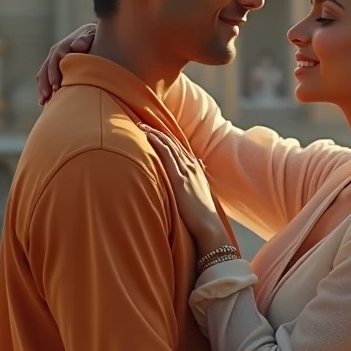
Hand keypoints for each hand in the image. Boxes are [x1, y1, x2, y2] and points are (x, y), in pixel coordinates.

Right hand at [36, 24, 96, 104]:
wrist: (91, 35)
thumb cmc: (93, 37)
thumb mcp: (90, 35)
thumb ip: (84, 39)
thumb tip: (76, 46)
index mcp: (62, 47)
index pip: (55, 61)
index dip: (54, 74)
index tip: (56, 86)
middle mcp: (54, 54)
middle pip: (46, 70)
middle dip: (45, 84)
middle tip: (48, 97)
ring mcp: (53, 61)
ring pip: (43, 75)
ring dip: (42, 88)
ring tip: (43, 102)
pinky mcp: (54, 68)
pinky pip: (45, 79)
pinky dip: (43, 89)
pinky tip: (44, 102)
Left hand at [142, 127, 227, 253]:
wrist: (209, 227)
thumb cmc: (203, 216)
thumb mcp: (201, 194)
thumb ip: (197, 181)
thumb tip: (198, 170)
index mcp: (197, 169)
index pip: (180, 149)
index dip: (167, 138)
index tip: (155, 131)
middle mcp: (193, 166)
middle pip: (174, 143)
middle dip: (159, 132)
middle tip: (144, 124)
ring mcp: (187, 170)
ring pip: (169, 145)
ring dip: (155, 133)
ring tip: (142, 125)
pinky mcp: (179, 178)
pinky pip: (167, 154)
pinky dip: (158, 142)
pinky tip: (148, 135)